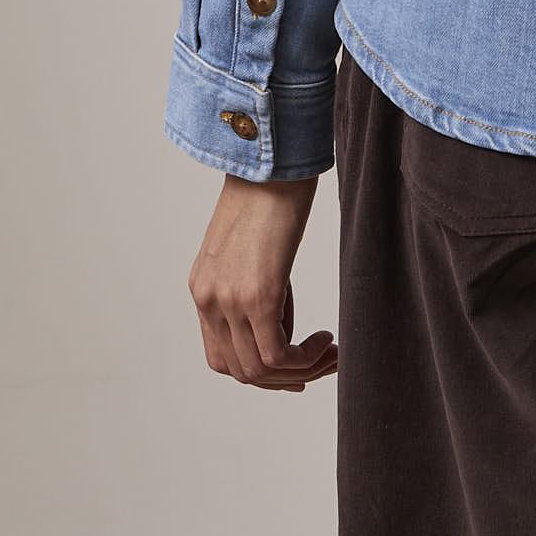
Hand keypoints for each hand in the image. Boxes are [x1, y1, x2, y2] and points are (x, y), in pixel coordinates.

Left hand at [187, 172, 337, 390]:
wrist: (274, 156)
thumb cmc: (271, 189)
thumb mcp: (252, 246)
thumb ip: (255, 284)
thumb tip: (278, 323)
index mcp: (204, 288)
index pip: (222, 355)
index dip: (259, 372)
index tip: (295, 366)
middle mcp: (209, 299)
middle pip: (240, 370)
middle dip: (284, 379)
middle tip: (321, 363)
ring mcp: (229, 300)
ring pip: (258, 371)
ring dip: (301, 371)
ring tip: (330, 353)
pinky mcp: (257, 294)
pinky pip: (276, 355)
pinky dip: (304, 359)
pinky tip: (326, 341)